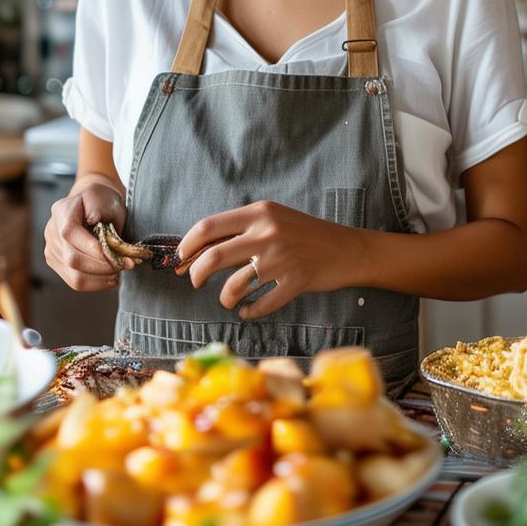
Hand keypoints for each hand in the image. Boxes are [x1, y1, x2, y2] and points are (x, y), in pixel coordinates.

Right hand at [44, 174, 129, 291]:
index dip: (91, 247)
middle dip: (102, 266)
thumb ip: (98, 207)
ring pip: (74, 276)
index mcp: (61, 211)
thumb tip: (92, 219)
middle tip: (126, 264)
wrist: (94, 205)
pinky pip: (75, 282)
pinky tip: (110, 278)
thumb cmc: (102, 200)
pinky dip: (96, 283)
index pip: (69, 233)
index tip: (114, 254)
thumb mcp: (104, 197)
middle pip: (72, 259)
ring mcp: (52, 250)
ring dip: (101, 278)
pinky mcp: (57, 264)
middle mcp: (52, 232)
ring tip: (119, 272)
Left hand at [176, 201, 361, 320]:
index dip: (187, 246)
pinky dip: (249, 313)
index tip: (180, 258)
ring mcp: (281, 260)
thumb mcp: (272, 219)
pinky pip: (260, 306)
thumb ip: (239, 229)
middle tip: (195, 281)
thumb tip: (197, 248)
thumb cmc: (303, 234)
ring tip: (228, 299)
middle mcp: (268, 233)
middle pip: (213, 257)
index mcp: (259, 212)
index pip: (208, 227)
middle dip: (196, 274)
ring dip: (225, 298)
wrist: (346, 249)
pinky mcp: (295, 283)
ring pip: (234, 287)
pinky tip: (248, 311)